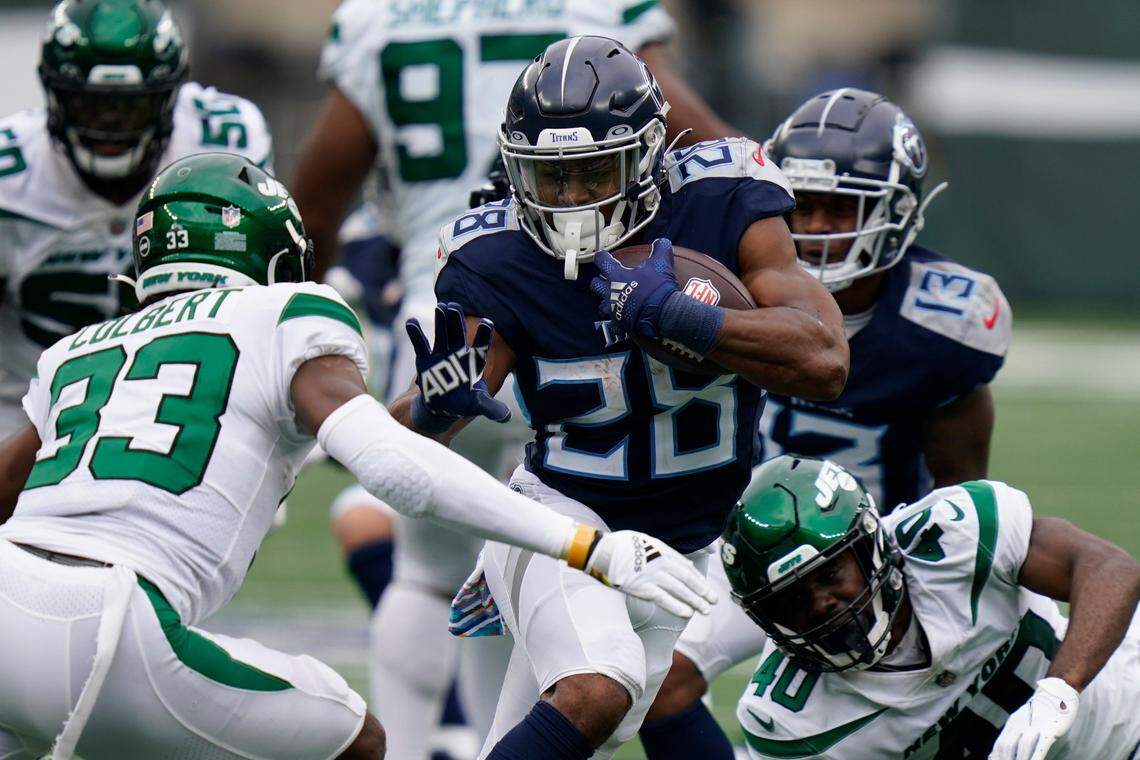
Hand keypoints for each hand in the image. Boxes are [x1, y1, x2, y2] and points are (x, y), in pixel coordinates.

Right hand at [405, 302, 510, 431]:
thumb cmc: (464, 402)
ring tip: (439, 307)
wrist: (443, 406)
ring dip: (440, 321)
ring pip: (441, 334)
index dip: (483, 334)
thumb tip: (506, 417)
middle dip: (457, 320)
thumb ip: (491, 408)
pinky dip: (415, 334)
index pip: (481, 345)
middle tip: (454, 306)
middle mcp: (458, 353)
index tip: (487, 322)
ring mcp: (441, 354)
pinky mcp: (425, 360)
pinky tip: (410, 322)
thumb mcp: (478, 405)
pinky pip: (420, 345)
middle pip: (458, 334)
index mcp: (474, 361)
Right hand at [585, 530, 716, 617]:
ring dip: (695, 600)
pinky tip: (687, 613)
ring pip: (680, 590)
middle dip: (702, 590)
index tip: (706, 588)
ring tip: (706, 610)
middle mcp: (662, 563)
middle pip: (687, 579)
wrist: (602, 551)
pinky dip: (676, 606)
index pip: (686, 567)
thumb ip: (666, 551)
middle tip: (714, 600)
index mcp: (663, 551)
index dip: (698, 579)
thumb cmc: (622, 545)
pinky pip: (664, 599)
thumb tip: (685, 561)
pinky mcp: (643, 587)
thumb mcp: (647, 541)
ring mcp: (653, 576)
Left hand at [590, 238, 678, 337]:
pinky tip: (623, 316)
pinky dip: (616, 318)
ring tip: (611, 300)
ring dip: (605, 301)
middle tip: (605, 280)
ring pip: (601, 305)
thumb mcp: (661, 264)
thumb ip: (660, 249)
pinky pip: (613, 321)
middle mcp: (610, 292)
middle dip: (599, 281)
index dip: (601, 257)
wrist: (662, 313)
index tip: (602, 256)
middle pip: (595, 284)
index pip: (601, 261)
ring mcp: (613, 309)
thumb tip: (661, 242)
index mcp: (616, 275)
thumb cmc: (657, 287)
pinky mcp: (619, 323)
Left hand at [989, 677, 1079, 759]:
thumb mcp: (1025, 720)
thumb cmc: (1043, 710)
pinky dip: (1035, 758)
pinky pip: (1040, 745)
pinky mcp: (1048, 729)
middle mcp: (1020, 725)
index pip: (1000, 744)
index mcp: (1013, 724)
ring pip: (1021, 747)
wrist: (1058, 690)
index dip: (996, 757)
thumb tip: (1003, 746)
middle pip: (1006, 746)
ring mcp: (1033, 727)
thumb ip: (1015, 733)